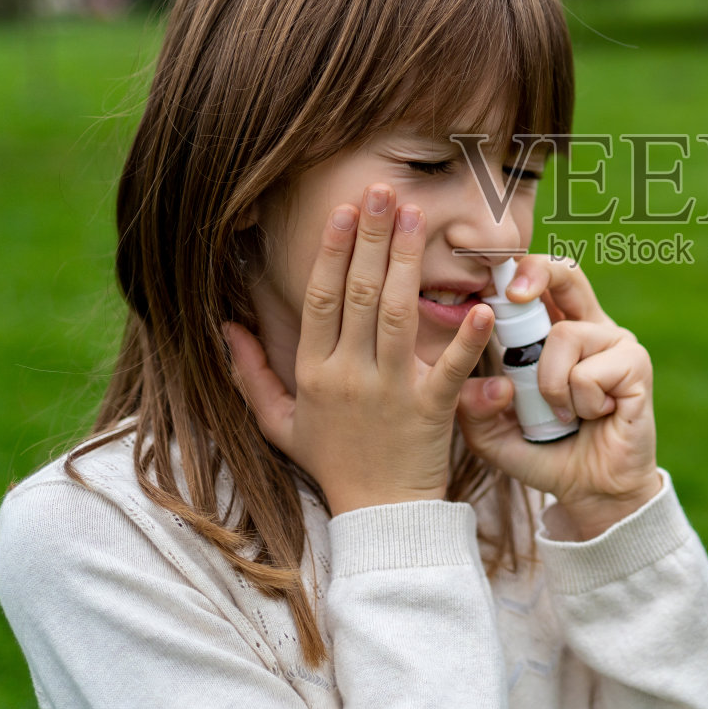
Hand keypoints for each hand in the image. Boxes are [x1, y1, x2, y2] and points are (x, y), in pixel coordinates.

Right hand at [223, 184, 495, 515]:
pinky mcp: (432, 412)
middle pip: (361, 294)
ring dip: (409, 264)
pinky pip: (451, 370)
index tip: (346, 212)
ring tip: (418, 218)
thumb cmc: (332, 464)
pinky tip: (481, 305)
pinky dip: (467, 339)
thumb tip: (226, 327)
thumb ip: (249, 373)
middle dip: (373, 238)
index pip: (321, 299)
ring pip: (400, 316)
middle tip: (385, 191)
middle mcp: (350, 375)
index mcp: (314, 372)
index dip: (333, 252)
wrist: (378, 517)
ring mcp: (392, 392)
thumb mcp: (278, 423)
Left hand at [457, 255, 660, 539]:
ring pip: (565, 336)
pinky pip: (587, 374)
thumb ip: (475, 408)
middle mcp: (591, 328)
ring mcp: (617, 344)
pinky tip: (595, 417)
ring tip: (565, 414)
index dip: (516, 271)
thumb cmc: (547, 454)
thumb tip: (483, 383)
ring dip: (551, 386)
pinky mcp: (637, 367)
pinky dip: (579, 404)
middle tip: (514, 295)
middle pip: (566, 273)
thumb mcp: (493, 434)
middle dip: (536, 273)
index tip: (487, 277)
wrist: (590, 494)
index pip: (540, 283)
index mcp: (559, 331)